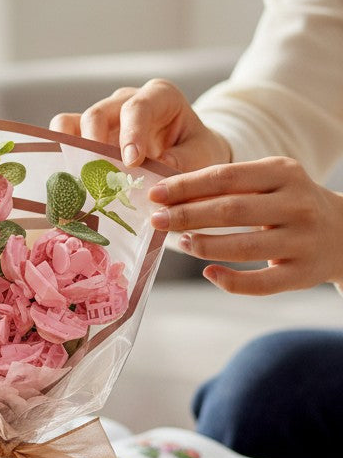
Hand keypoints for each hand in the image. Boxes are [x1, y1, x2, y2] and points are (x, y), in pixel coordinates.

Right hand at [50, 78, 231, 170]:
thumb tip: (154, 173)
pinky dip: (61, 155)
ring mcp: (102, 117)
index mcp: (160, 97)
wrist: (190, 154)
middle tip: (98, 174)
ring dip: (71, 151)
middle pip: (98, 113)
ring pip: (71, 122)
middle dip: (94, 144)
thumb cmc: (196, 150)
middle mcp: (125, 101)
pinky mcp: (86, 135)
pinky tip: (68, 179)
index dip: (131, 134)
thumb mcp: (201, 156)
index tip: (132, 161)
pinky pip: (63, 137)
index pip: (138, 108)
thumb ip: (182, 163)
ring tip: (77, 177)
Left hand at [149, 157, 342, 293]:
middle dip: (186, 216)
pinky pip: (260, 284)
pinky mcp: (303, 274)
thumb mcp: (267, 183)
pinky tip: (209, 272)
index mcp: (283, 173)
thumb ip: (227, 187)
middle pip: (231, 211)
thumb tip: (168, 196)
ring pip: (244, 247)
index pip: (226, 176)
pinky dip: (230, 280)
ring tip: (180, 242)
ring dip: (203, 246)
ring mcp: (303, 240)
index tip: (155, 194)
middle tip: (156, 221)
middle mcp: (297, 204)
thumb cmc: (287, 203)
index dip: (186, 186)